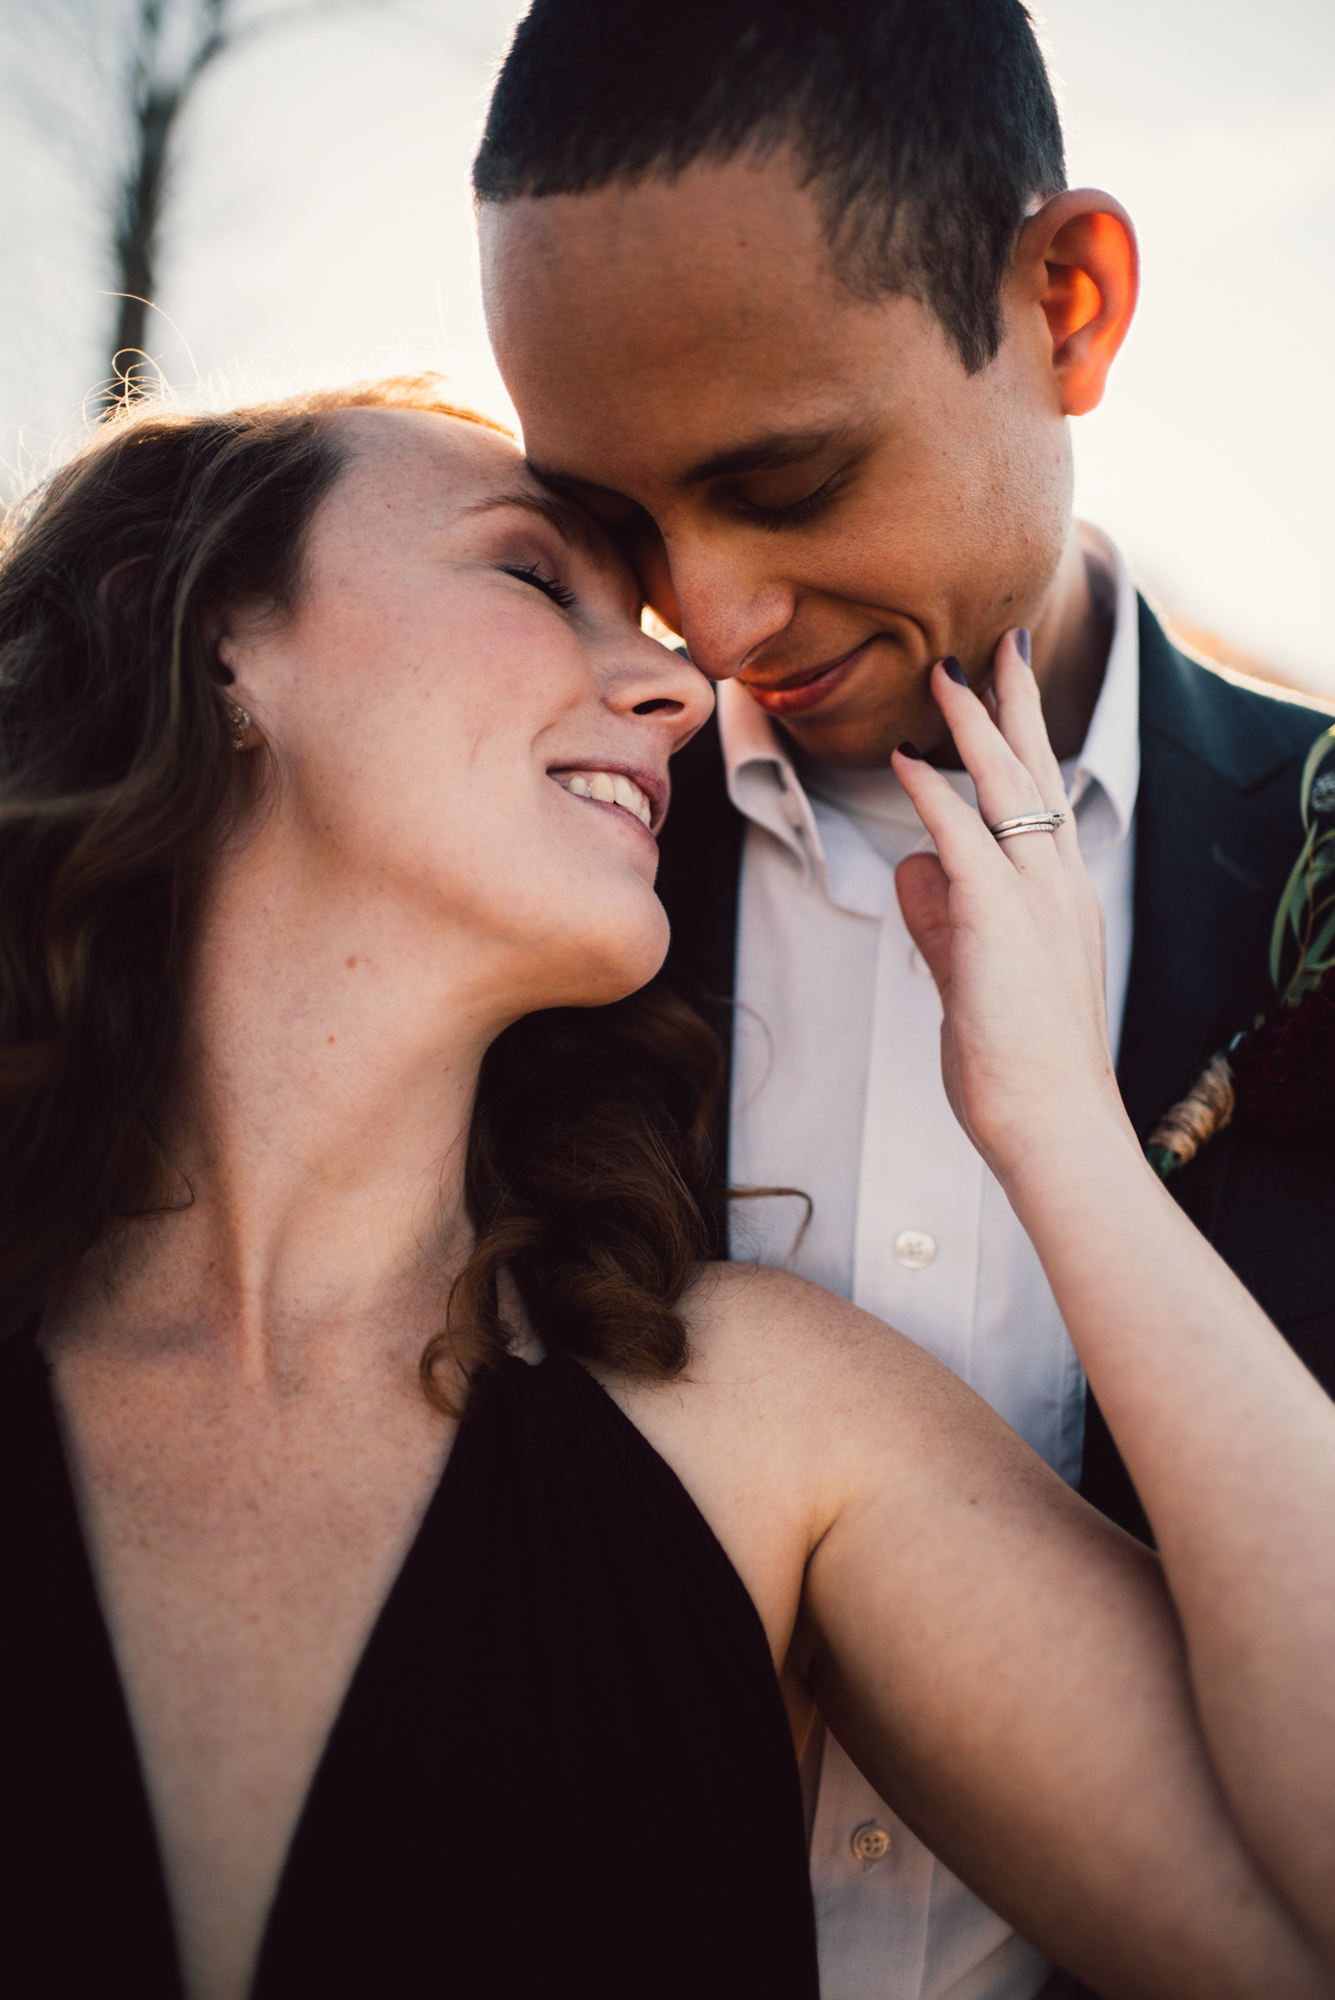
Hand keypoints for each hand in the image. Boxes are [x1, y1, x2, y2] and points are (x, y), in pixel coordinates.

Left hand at [892, 634, 1126, 1178]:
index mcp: (1063, 898)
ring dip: (971, 725)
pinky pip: (961, 835)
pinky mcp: (999, 918)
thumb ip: (941, 918)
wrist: (1053, 1120)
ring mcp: (1036, 897)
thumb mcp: (970, 978)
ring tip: (945, 673)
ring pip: (1007, 787)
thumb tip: (910, 868)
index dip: (1023, 745)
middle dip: (1014, 702)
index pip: (1044, 801)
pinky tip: (907, 759)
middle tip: (998, 646)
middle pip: (1038, 771)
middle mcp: (1060, 884)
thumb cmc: (1017, 1065)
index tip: (1003, 696)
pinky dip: (933, 793)